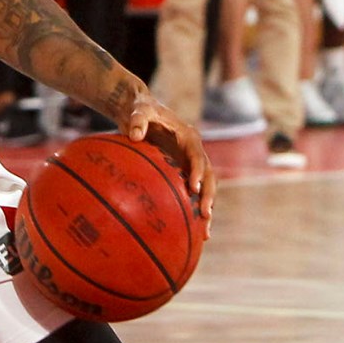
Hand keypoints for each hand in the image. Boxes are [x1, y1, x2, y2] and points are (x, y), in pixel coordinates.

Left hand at [113, 85, 215, 229]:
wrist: (139, 111)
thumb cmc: (139, 109)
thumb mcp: (138, 109)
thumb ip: (137, 120)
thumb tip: (135, 135)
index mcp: (188, 137)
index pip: (197, 156)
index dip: (198, 172)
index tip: (195, 188)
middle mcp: (194, 152)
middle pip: (209, 176)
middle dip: (208, 196)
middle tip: (205, 215)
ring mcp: (190, 163)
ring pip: (205, 189)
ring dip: (206, 209)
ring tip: (204, 233)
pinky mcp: (182, 172)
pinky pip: (190, 193)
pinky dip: (192, 209)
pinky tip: (190, 233)